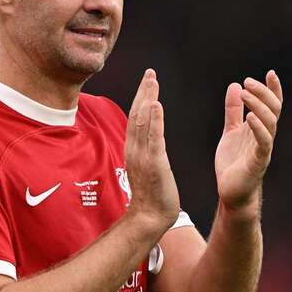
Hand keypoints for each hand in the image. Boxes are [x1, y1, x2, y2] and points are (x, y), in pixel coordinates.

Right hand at [123, 69, 179, 231]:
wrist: (150, 218)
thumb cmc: (152, 195)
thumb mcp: (146, 167)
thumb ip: (146, 151)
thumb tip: (149, 138)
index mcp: (134, 148)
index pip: (136, 117)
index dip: (142, 97)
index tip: (148, 79)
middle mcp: (135, 149)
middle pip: (137, 114)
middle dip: (144, 91)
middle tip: (150, 72)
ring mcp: (143, 156)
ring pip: (143, 122)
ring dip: (148, 99)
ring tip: (153, 81)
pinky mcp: (154, 164)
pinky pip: (153, 138)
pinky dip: (154, 120)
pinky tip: (156, 105)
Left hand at [214, 70, 283, 216]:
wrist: (231, 192)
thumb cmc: (233, 163)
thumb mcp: (230, 131)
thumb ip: (233, 111)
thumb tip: (235, 85)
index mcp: (259, 129)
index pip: (272, 106)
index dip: (273, 89)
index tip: (270, 73)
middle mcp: (265, 136)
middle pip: (274, 110)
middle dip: (264, 93)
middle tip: (249, 81)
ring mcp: (263, 149)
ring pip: (270, 123)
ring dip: (258, 105)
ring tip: (245, 93)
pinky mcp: (258, 162)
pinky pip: (263, 142)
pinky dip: (258, 128)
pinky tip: (249, 117)